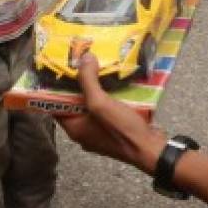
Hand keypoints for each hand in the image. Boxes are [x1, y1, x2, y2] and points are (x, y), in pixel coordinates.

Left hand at [57, 54, 164, 173]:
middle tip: (83, 64)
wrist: (150, 149)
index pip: (57, 105)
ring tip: (99, 69)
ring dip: (96, 89)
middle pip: (76, 104)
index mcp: (74, 128)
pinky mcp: (115, 130)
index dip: (57, 87)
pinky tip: (116, 85)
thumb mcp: (100, 103)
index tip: (62, 68)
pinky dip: (109, 98)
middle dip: (80, 85)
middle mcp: (84, 132)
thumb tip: (83, 58)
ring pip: (93, 106)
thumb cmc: (122, 130)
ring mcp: (100, 132)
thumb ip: (88, 80)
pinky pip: (107, 110)